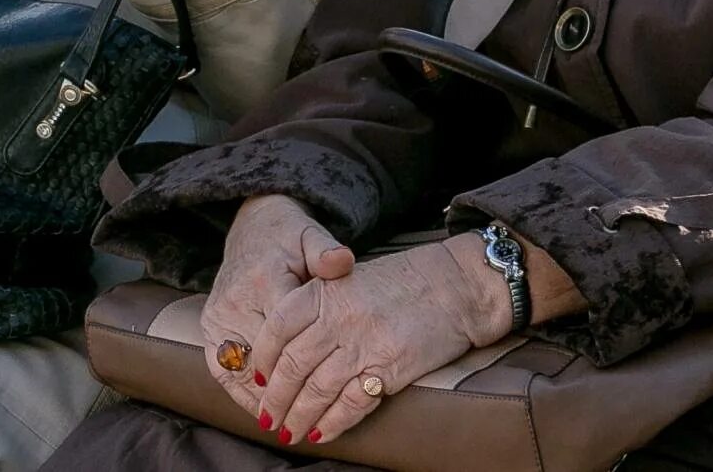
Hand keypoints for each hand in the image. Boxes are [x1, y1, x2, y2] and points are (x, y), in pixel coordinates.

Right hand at [200, 195, 356, 421]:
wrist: (253, 228)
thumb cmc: (289, 237)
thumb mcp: (311, 237)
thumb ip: (327, 251)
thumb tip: (343, 260)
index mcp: (262, 279)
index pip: (284, 336)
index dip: (304, 367)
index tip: (327, 393)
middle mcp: (234, 300)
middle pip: (262, 359)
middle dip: (286, 392)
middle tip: (310, 423)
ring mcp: (217, 314)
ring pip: (239, 370)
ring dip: (261, 400)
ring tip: (286, 426)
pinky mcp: (208, 324)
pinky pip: (221, 368)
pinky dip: (241, 393)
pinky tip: (261, 411)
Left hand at [251, 235, 502, 447]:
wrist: (455, 285)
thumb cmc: (401, 282)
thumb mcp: (349, 279)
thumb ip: (318, 307)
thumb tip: (285, 347)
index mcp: (324, 291)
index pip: (277, 328)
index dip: (261, 358)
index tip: (256, 379)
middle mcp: (338, 318)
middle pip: (292, 365)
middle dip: (275, 398)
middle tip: (266, 417)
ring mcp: (363, 344)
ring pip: (317, 389)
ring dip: (298, 417)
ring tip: (289, 432)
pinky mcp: (389, 369)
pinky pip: (351, 403)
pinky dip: (333, 423)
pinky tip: (322, 433)